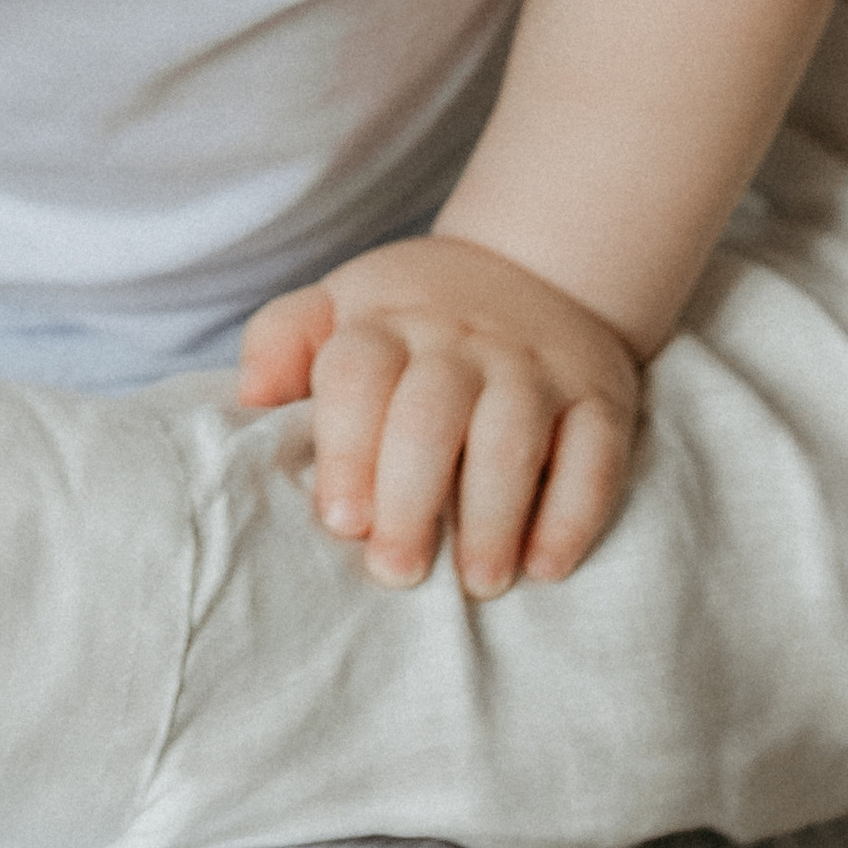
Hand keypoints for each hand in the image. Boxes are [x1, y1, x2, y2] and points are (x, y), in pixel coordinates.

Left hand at [238, 234, 641, 594]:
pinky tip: (545, 567)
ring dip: (493, 515)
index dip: (347, 449)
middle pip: (431, 416)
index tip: (341, 521)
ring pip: (513, 437)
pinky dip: (572, 514)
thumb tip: (249, 397)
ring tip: (475, 582)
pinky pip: (594, 455)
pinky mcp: (599, 396)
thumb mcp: (342, 304)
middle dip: (411, 500)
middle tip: (396, 572)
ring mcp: (535, 366)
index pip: (360, 373)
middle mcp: (462, 340)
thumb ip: (285, 340)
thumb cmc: (413, 317)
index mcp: (388, 320)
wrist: (536, 266)